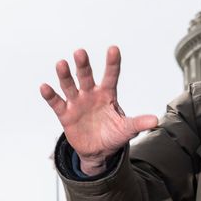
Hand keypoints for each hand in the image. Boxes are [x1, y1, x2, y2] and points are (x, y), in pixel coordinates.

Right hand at [40, 46, 158, 173]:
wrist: (98, 151)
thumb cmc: (113, 135)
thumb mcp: (127, 129)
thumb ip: (139, 123)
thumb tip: (156, 121)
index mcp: (107, 94)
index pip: (111, 76)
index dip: (112, 63)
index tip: (113, 49)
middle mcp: (91, 94)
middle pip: (86, 76)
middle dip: (83, 65)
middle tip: (80, 52)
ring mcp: (77, 103)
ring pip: (70, 85)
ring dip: (65, 75)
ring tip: (61, 63)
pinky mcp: (65, 114)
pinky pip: (57, 103)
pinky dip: (50, 95)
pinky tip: (45, 86)